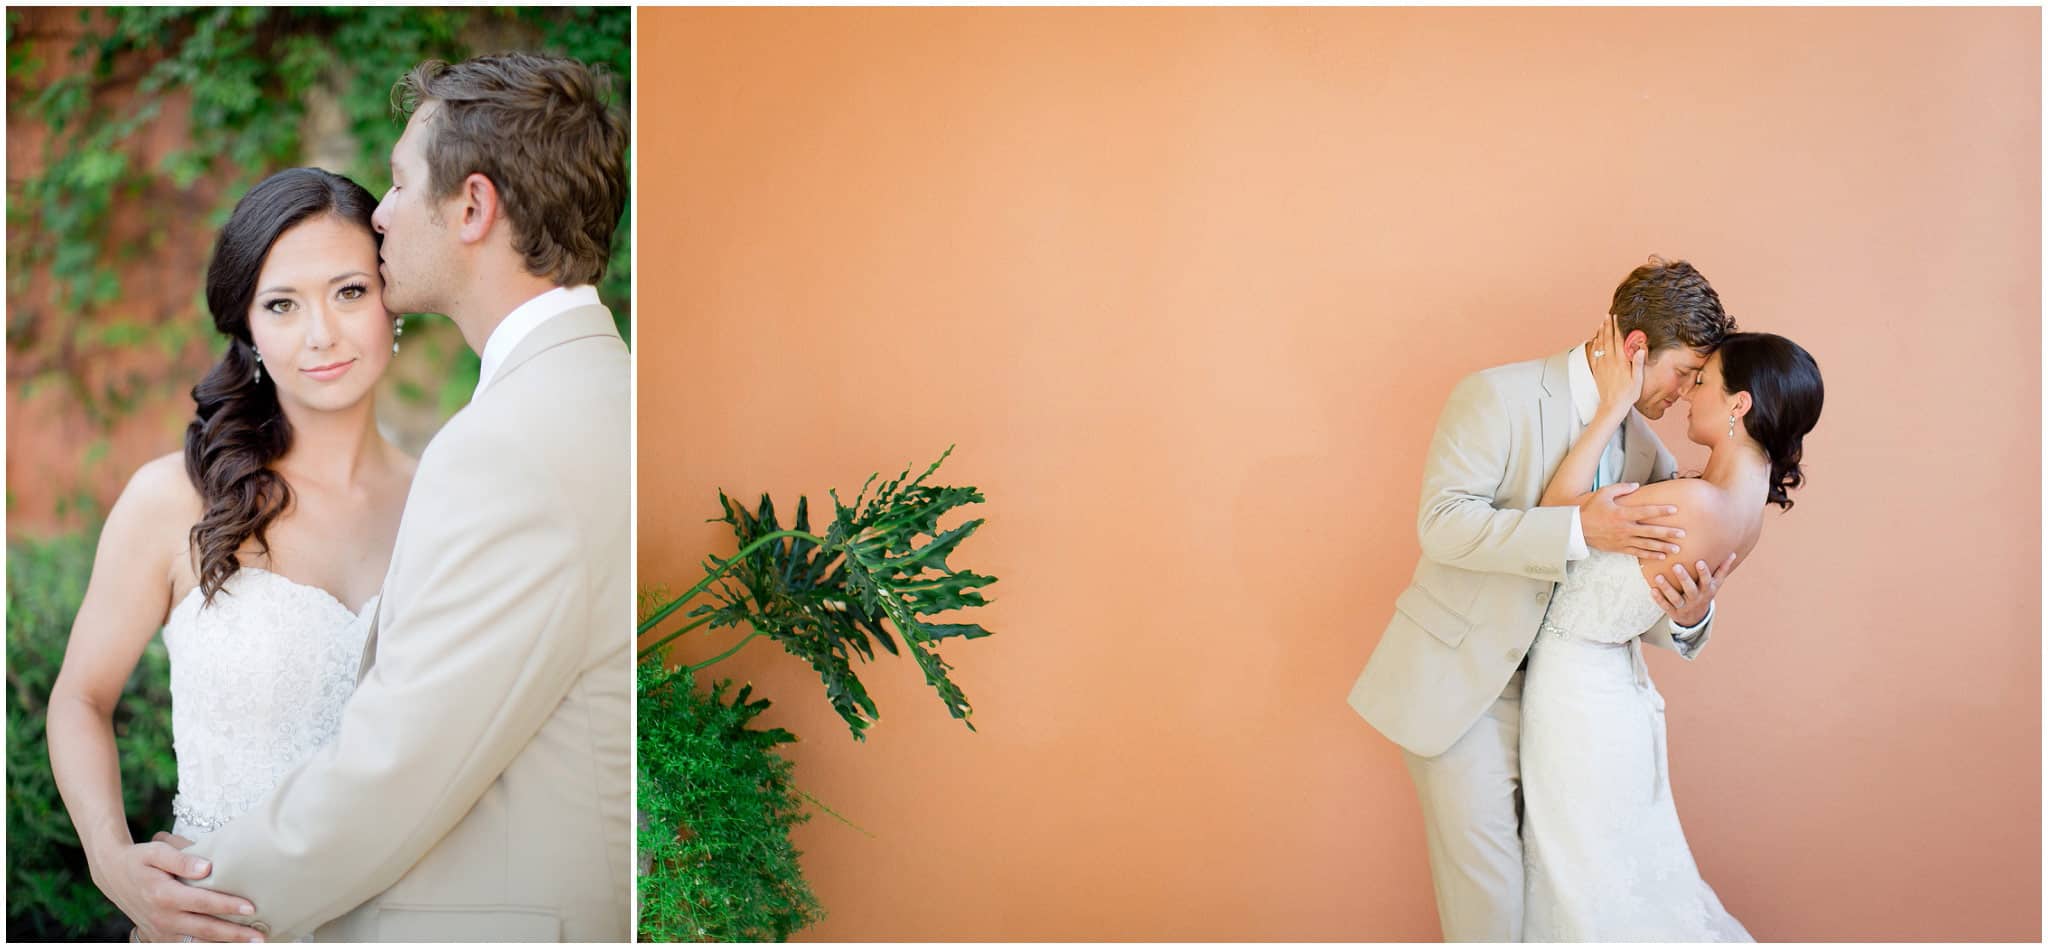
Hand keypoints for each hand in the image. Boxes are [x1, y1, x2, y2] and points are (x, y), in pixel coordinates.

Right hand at [91, 836, 261, 942]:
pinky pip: (186, 945)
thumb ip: (181, 858)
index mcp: (164, 895)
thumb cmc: (140, 858)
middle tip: (260, 938)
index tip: (252, 908)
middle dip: (234, 936)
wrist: (112, 874)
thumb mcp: (156, 851)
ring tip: (251, 945)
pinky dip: (207, 947)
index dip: (227, 906)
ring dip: (224, 946)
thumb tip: (207, 867)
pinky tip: (227, 946)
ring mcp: (160, 930)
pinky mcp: (159, 936)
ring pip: (197, 943)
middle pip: (205, 929)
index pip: (203, 903)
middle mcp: (163, 917)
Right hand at [1578, 482, 1683, 558]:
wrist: (1577, 529)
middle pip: (1651, 531)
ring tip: (1676, 549)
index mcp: (1622, 514)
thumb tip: (1637, 485)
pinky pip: (1638, 553)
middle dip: (1668, 533)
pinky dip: (1650, 555)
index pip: (1646, 512)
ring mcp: (1623, 540)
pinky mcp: (1620, 548)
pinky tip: (1661, 556)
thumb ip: (1621, 488)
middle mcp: (1625, 528)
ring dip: (1662, 547)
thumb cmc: (1591, 509)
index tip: (1675, 509)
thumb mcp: (1604, 493)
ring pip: (1647, 545)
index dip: (1661, 510)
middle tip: (1683, 534)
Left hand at [1590, 315, 1644, 416]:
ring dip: (1601, 332)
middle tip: (1608, 315)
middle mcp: (1609, 361)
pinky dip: (1595, 344)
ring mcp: (1602, 365)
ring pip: (1600, 345)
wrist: (1612, 406)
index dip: (1618, 328)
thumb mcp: (1637, 380)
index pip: (1618, 340)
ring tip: (1602, 323)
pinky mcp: (1597, 370)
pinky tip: (1596, 339)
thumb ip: (1638, 363)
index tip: (1617, 318)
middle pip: (1608, 339)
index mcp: (1620, 362)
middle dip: (1608, 326)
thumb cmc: (1627, 394)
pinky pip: (1595, 354)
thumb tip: (1640, 349)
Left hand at [1650, 553, 1738, 627]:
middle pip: (1690, 589)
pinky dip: (1659, 599)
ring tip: (1658, 577)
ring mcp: (1685, 606)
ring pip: (1675, 598)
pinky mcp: (1674, 612)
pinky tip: (1652, 590)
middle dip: (1684, 578)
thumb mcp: (1715, 584)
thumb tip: (1732, 553)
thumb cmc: (1705, 592)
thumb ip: (1722, 569)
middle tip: (1676, 566)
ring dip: (1667, 588)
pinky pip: (1666, 606)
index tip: (1699, 562)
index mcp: (1707, 590)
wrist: (1696, 617)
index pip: (1706, 581)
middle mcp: (1696, 598)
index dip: (1703, 573)